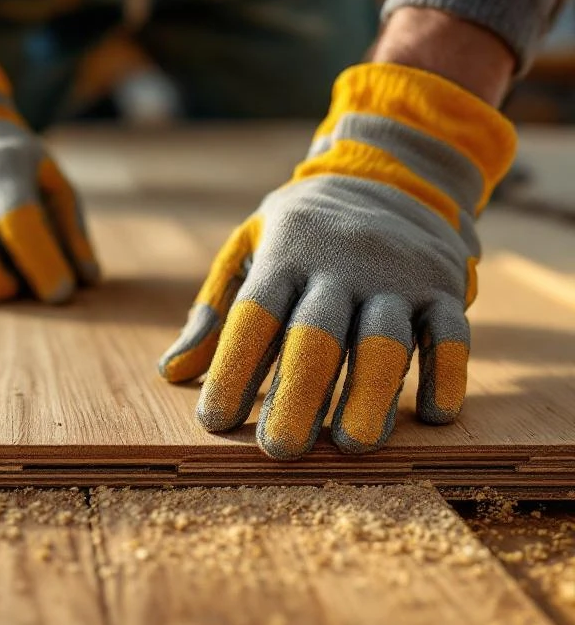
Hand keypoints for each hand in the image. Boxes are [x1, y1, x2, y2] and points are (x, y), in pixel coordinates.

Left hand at [159, 63, 516, 458]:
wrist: (391, 174)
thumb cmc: (300, 234)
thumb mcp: (248, 252)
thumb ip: (213, 314)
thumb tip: (170, 372)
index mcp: (284, 256)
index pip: (252, 317)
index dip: (232, 371)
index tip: (215, 422)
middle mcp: (340, 264)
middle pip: (316, 336)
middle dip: (297, 396)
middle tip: (280, 450)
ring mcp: (397, 275)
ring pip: (385, 340)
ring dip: (369, 396)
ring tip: (350, 446)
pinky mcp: (445, 286)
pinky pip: (453, 334)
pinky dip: (448, 375)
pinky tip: (432, 417)